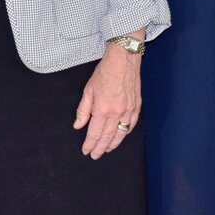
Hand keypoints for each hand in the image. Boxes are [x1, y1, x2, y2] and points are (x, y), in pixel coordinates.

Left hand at [74, 43, 141, 159]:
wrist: (123, 59)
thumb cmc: (105, 71)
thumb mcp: (88, 90)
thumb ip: (83, 110)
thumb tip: (78, 125)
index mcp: (102, 109)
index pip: (94, 133)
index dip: (89, 144)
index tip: (86, 150)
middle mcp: (116, 112)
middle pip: (107, 137)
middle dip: (100, 148)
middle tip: (95, 155)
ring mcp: (128, 110)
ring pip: (121, 134)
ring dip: (113, 144)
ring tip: (107, 149)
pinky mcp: (136, 106)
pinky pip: (131, 124)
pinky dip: (126, 133)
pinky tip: (121, 136)